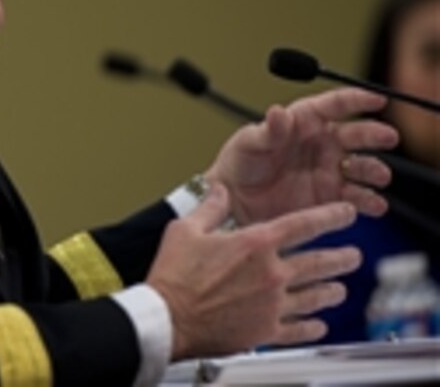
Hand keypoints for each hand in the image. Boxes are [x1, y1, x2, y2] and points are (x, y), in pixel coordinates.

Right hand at [148, 183, 360, 359]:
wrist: (168, 319)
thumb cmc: (174, 276)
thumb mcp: (185, 230)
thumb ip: (210, 208)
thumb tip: (219, 190)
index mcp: (255, 244)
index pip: (304, 225)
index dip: (330, 216)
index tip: (346, 213)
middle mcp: (272, 274)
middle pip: (319, 263)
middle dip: (341, 258)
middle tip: (353, 256)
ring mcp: (273, 305)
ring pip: (315, 297)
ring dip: (332, 291)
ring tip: (340, 289)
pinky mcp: (266, 331)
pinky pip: (299, 330)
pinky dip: (313, 327)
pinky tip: (319, 326)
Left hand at [206, 87, 397, 225]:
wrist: (234, 201)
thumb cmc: (239, 163)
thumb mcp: (248, 143)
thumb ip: (268, 130)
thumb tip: (278, 111)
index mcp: (303, 122)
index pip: (334, 105)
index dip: (357, 99)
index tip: (378, 98)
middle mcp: (322, 143)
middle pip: (356, 134)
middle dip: (374, 134)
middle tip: (388, 137)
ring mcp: (329, 170)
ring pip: (362, 166)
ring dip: (374, 169)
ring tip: (379, 175)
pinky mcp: (330, 197)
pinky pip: (357, 197)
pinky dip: (370, 201)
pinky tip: (375, 205)